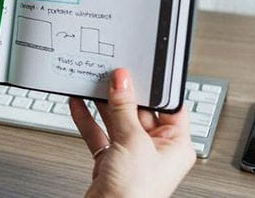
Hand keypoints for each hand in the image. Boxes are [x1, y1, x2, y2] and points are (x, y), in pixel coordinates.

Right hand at [69, 68, 195, 197]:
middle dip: (123, 93)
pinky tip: (79, 103)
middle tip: (110, 74)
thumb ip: (124, 108)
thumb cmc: (137, 193)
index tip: (139, 69)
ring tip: (91, 83)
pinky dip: (88, 118)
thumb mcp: (133, 141)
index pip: (168, 105)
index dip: (154, 87)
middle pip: (138, 110)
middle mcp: (155, 149)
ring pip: (116, 120)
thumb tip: (122, 80)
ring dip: (102, 103)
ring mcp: (131, 155)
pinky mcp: (110, 160)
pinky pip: (99, 133)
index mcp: (176, 144)